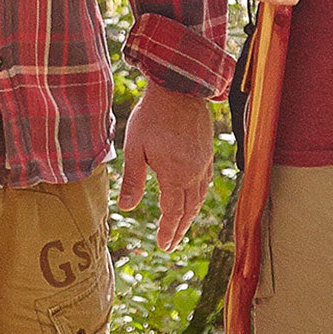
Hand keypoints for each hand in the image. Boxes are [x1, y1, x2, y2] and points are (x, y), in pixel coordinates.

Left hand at [116, 84, 213, 251]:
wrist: (179, 89)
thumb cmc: (152, 117)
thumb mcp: (135, 149)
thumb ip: (132, 180)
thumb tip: (126, 208)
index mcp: (175, 175)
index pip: (173, 212)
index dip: (168, 230)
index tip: (163, 244)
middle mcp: (194, 172)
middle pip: (189, 209)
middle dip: (179, 228)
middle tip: (170, 243)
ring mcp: (203, 162)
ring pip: (199, 197)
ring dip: (189, 215)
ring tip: (180, 226)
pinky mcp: (206, 152)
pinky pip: (205, 183)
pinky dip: (197, 197)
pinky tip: (191, 198)